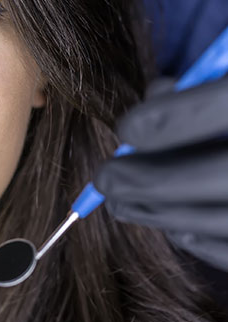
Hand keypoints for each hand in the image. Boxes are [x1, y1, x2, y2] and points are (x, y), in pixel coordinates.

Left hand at [93, 76, 227, 271]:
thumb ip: (210, 80)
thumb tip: (156, 93)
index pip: (221, 109)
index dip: (167, 121)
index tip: (128, 130)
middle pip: (222, 177)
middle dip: (152, 182)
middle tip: (105, 179)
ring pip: (225, 221)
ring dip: (163, 215)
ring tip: (121, 204)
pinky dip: (203, 242)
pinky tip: (175, 225)